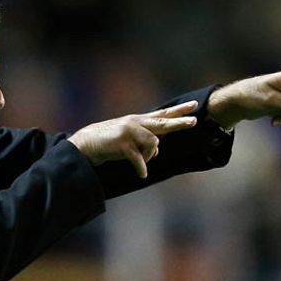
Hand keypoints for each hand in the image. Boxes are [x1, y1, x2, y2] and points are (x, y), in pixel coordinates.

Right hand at [68, 101, 198, 177]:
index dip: (179, 110)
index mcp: (139, 121)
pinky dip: (142, 168)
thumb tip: (157, 152)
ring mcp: (129, 131)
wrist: (86, 144)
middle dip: (179, 123)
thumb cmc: (109, 143)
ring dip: (149, 157)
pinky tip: (142, 174)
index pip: (163, 114)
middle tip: (194, 122)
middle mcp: (136, 123)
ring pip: (153, 144)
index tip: (195, 105)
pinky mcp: (123, 143)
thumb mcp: (130, 142)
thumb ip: (144, 144)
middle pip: (163, 122)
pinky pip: (139, 158)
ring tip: (141, 165)